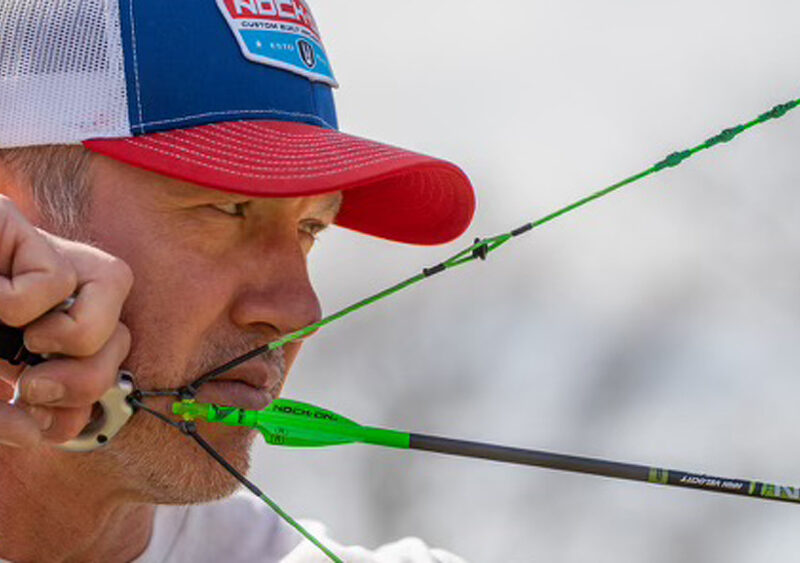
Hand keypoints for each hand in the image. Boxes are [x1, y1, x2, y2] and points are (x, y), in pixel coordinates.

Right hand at [0, 197, 132, 447]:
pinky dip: (17, 305)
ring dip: (63, 340)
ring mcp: (36, 253)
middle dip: (84, 378)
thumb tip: (44, 433)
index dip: (89, 395)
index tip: (40, 408)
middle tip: (30, 382)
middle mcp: (52, 293)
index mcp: (41, 332)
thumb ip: (4, 416)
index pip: (107, 360)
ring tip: (15, 339)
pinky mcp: (11, 222)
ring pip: (114, 287)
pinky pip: (52, 280)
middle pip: (123, 334)